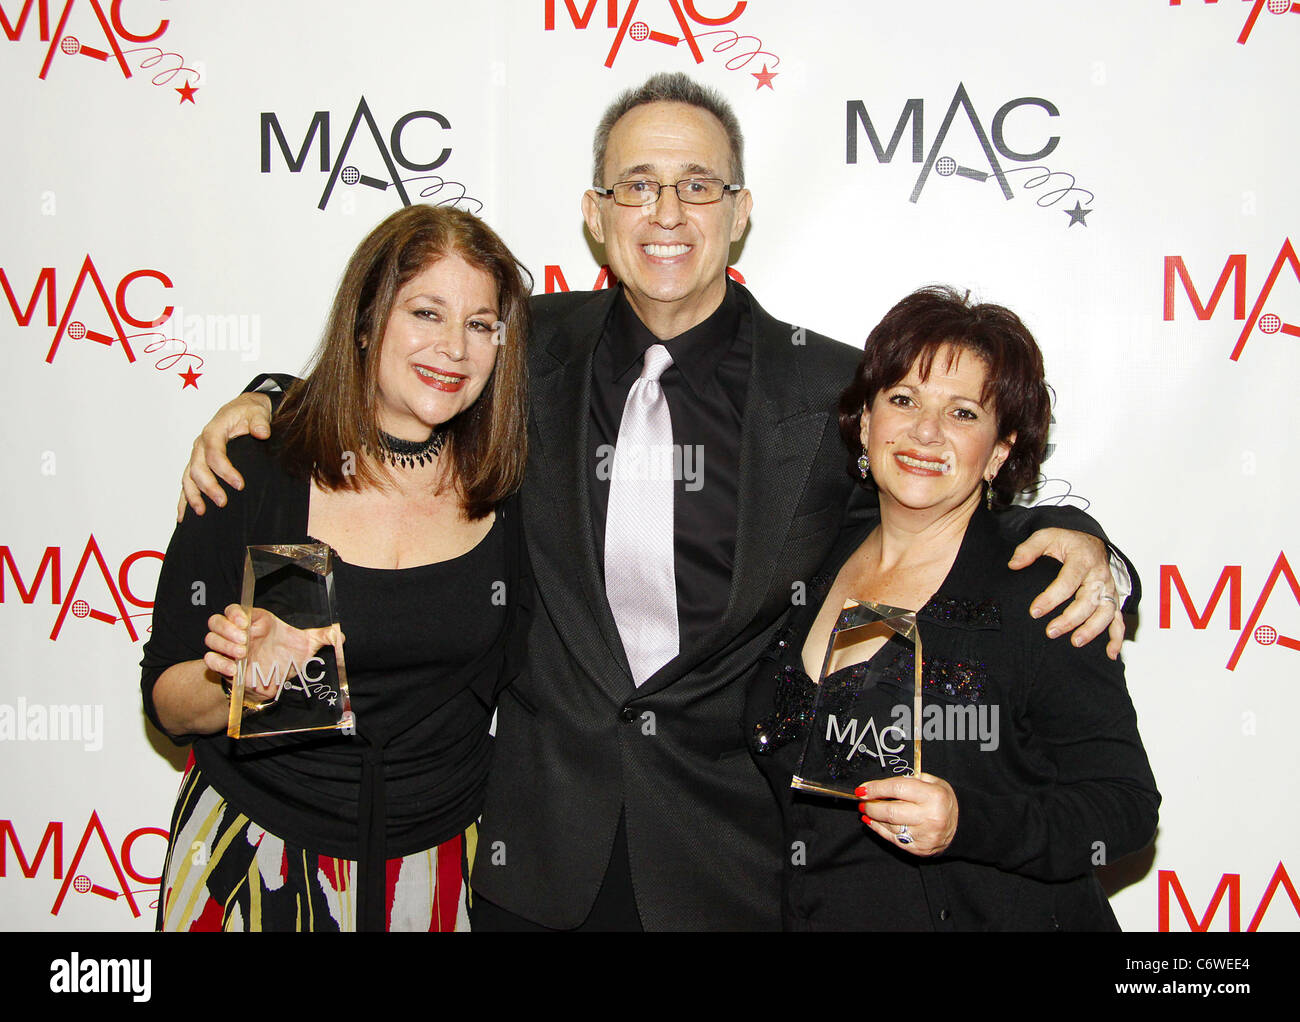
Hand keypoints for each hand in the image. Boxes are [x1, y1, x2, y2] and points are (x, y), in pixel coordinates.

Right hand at [176, 393, 273, 519]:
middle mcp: (201, 444)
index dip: (225, 470)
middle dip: (209, 486)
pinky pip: (187, 482)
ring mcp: (197, 455)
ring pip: (188, 476)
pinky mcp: (198, 463)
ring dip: (193, 495)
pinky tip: (182, 516)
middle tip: (223, 502)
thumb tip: (262, 432)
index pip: (214, 453)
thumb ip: (260, 422)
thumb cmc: (249, 412)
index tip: (240, 484)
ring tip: (201, 512)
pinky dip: (183, 499)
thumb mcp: (257, 412)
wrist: (242, 409)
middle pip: (198, 467)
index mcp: (214, 431)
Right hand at [203, 604, 341, 703]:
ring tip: (242, 655)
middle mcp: (239, 634)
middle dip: (227, 629)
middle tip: (245, 641)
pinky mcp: (224, 666)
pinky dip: (217, 662)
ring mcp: (229, 649)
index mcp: (256, 622)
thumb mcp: (305, 647)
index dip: (236, 614)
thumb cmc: (286, 658)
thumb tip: (341, 635)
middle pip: (216, 620)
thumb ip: (321, 638)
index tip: (247, 624)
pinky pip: (209, 659)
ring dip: (222, 645)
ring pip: (210, 638)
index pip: (235, 609)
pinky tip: (234, 669)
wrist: (273, 681)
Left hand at [857, 773, 957, 856]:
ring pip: (890, 826)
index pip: (897, 789)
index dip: (876, 788)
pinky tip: (873, 821)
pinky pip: (893, 838)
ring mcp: (924, 835)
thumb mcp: (935, 783)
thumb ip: (911, 780)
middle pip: (890, 811)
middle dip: (871, 806)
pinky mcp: (919, 848)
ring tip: (867, 809)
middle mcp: (929, 817)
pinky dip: (879, 829)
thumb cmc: (943, 802)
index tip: (863, 788)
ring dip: (874, 817)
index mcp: (933, 796)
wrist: (961, 827)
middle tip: (862, 801)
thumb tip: (883, 784)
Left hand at [1008, 527, 1125, 659]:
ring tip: (1076, 642)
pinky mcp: (1112, 599)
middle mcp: (1099, 575)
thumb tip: (1014, 564)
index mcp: (1082, 559)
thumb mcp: (1046, 536)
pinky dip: (1117, 637)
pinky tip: (1110, 653)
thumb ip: (1029, 549)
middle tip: (1051, 632)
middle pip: (1088, 600)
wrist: (1090, 541)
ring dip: (1093, 629)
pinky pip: (1119, 619)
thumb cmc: (1067, 541)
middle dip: (1070, 618)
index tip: (1034, 612)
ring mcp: (1108, 588)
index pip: (1067, 581)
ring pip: (1106, 612)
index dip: (1051, 598)